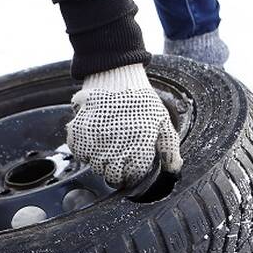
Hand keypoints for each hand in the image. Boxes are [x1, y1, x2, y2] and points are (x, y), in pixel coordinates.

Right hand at [66, 64, 182, 187]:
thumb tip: (174, 168)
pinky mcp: (78, 130)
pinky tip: (94, 139)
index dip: (131, 175)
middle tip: (118, 157)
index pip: (131, 177)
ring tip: (107, 145)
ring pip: (93, 165)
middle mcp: (115, 144)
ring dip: (99, 160)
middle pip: (110, 175)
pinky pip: (78, 152)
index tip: (131, 169)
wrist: (117, 75)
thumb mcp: (162, 122)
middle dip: (115, 170)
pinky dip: (84, 149)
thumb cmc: (141, 100)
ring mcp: (95, 138)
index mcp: (138, 145)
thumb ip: (169, 147)